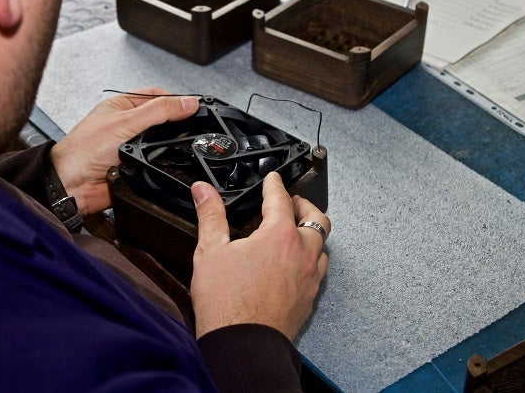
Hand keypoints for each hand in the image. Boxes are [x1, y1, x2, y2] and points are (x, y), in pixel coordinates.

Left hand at [49, 88, 199, 214]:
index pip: (156, 95)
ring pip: (160, 143)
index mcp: (122, 106)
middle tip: (190, 127)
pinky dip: (159, 164)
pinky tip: (161, 163)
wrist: (72, 186)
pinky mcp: (134, 166)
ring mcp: (130, 146)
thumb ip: (159, 111)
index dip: (176, 100)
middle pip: (161, 119)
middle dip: (174, 125)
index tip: (194, 107)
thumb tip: (187, 103)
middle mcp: (126, 125)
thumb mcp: (126, 123)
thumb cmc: (83, 151)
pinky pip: (155, 163)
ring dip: (165, 147)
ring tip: (174, 146)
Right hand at [190, 172, 328, 340]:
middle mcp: (301, 253)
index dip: (275, 185)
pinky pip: (318, 268)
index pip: (280, 199)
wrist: (242, 346)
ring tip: (296, 229)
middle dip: (303, 204)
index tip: (273, 178)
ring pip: (321, 244)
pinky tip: (297, 262)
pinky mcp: (309, 297)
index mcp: (279, 236)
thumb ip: (210, 216)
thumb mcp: (211, 251)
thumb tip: (203, 191)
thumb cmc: (227, 304)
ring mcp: (309, 277)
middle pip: (315, 218)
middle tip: (291, 201)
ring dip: (310, 231)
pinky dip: (311, 256)